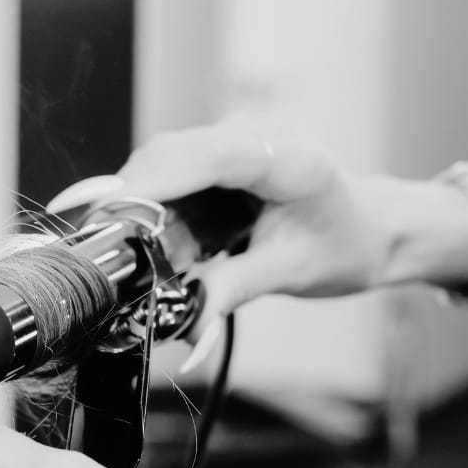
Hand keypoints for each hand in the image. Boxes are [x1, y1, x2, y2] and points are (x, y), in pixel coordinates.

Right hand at [115, 117, 403, 319]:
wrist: (370, 229)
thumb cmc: (344, 244)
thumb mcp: (291, 273)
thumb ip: (230, 291)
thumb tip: (184, 329)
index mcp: (285, 157)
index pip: (203, 158)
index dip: (147, 181)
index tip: (97, 208)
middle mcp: (252, 139)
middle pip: (166, 159)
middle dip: (130, 208)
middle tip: (111, 262)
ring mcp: (229, 148)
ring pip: (160, 174)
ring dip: (146, 224)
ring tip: (174, 266)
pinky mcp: (213, 166)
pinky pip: (169, 189)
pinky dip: (159, 226)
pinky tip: (182, 256)